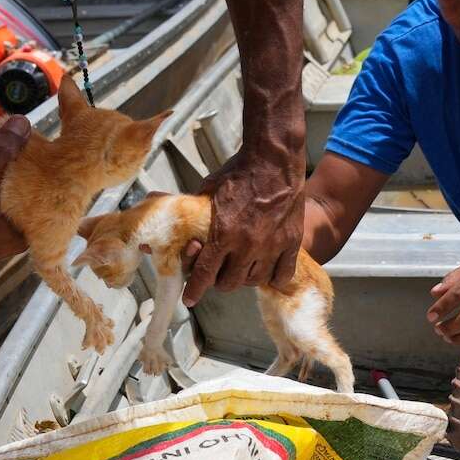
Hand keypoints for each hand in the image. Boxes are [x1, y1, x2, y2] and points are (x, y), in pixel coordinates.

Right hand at [0, 116, 32, 284]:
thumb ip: (1, 153)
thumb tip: (23, 123)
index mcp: (22, 235)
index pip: (46, 200)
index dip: (47, 174)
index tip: (47, 148)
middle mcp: (10, 234)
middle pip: (24, 194)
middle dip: (22, 168)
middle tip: (25, 139)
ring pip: (2, 193)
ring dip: (0, 171)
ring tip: (5, 142)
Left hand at [183, 146, 302, 305]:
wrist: (273, 160)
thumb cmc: (238, 173)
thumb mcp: (208, 190)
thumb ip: (194, 211)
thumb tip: (167, 213)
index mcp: (223, 233)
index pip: (204, 274)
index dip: (194, 290)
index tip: (189, 299)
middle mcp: (247, 245)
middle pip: (229, 283)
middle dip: (219, 281)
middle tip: (219, 272)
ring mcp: (272, 246)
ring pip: (254, 281)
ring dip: (245, 278)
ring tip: (242, 268)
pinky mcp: (291, 242)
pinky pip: (283, 274)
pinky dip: (274, 276)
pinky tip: (267, 270)